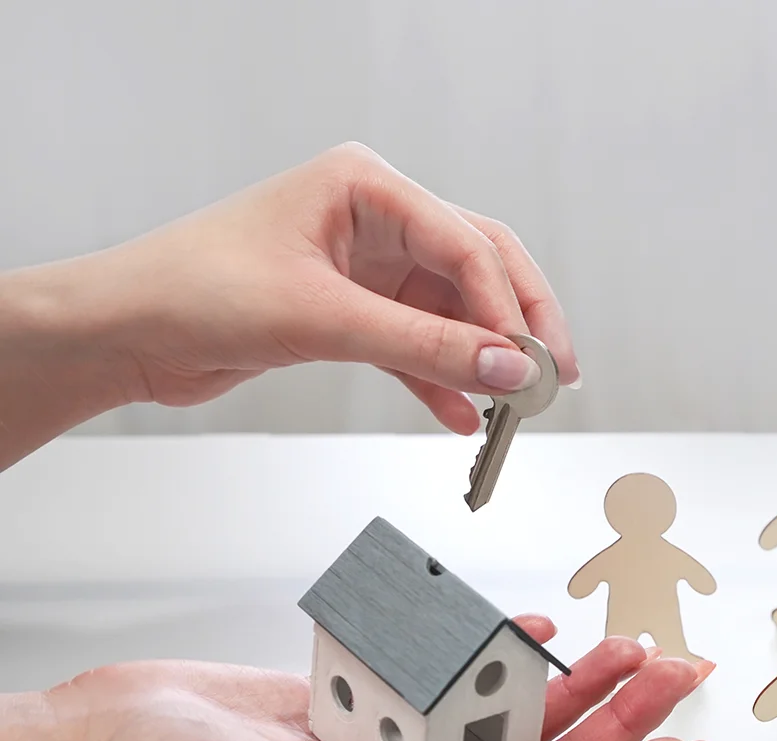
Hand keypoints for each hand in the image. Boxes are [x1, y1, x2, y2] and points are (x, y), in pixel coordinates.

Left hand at [0, 142, 577, 468]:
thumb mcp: (323, 318)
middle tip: (551, 377)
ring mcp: (365, 265)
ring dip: (480, 360)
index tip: (530, 364)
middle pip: (477, 269)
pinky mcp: (351, 311)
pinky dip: (440, 381)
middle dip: (515, 325)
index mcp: (366, 186)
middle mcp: (373, 218)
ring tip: (513, 406)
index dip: (506, 307)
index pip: (466, 243)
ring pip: (452, 312)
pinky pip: (417, 344)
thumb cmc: (192, 288)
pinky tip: (461, 417)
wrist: (123, 329)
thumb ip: (424, 344)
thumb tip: (506, 367)